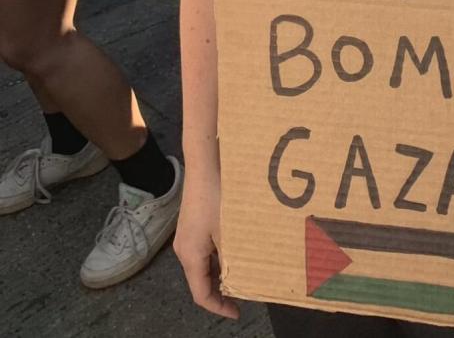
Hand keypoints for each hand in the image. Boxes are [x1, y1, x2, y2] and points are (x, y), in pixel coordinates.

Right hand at [174, 171, 239, 319]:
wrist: (205, 164)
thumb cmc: (216, 198)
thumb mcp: (228, 231)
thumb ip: (233, 257)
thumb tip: (244, 276)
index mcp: (190, 256)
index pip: (201, 294)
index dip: (218, 307)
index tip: (237, 312)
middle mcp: (184, 249)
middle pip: (200, 281)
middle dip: (221, 291)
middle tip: (243, 294)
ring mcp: (187, 236)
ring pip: (203, 265)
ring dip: (221, 272)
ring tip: (243, 273)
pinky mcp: (192, 224)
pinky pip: (204, 250)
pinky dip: (219, 257)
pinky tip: (236, 250)